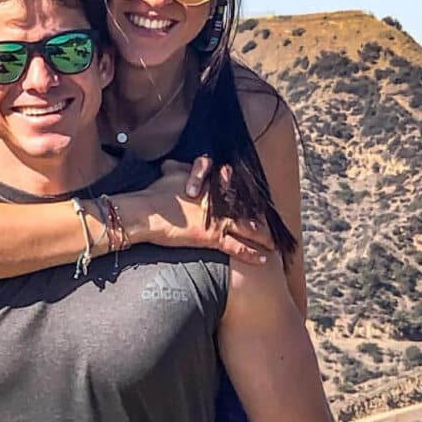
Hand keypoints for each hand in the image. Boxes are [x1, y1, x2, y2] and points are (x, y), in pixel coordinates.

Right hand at [125, 159, 272, 263]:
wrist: (147, 212)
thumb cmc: (155, 193)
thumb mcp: (169, 174)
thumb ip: (177, 168)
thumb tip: (172, 163)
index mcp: (210, 184)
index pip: (233, 186)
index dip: (244, 195)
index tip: (253, 199)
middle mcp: (218, 200)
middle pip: (245, 208)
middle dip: (259, 217)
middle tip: (271, 224)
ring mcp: (217, 219)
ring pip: (247, 227)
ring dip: (262, 236)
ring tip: (273, 243)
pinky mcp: (211, 237)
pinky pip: (237, 246)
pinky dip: (250, 253)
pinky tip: (262, 259)